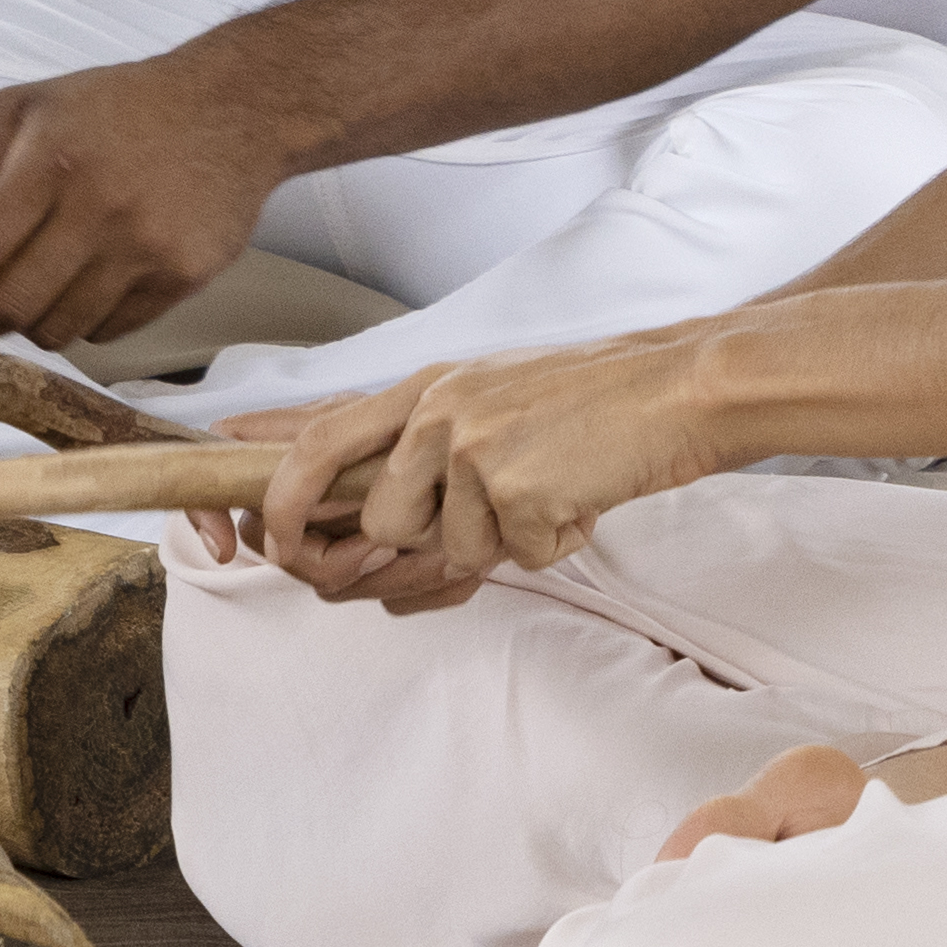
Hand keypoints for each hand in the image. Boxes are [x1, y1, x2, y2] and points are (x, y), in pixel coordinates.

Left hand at [0, 48, 306, 349]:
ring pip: (58, 329)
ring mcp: (145, 250)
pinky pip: (109, 332)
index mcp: (51, 161)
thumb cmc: (118, 106)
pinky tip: (81, 285)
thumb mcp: (28, 111)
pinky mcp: (183, 280)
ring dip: (25, 324)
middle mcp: (99, 210)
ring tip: (26, 290)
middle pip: (10, 305)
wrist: (233, 109)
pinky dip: (80, 323)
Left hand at [233, 334, 732, 608]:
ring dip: (504, 544)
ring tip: (551, 494)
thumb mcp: (490, 402)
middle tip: (489, 534)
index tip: (270, 537)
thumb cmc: (591, 404)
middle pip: (382, 523)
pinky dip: (555, 543)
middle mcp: (436, 411)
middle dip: (424, 551)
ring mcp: (473, 446)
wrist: (676, 389)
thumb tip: (379, 549)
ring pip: (451, 550)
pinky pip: (517, 557)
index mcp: (423, 389)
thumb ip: (431, 455)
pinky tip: (582, 499)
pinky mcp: (515, 485)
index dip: (282, 493)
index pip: (319, 438)